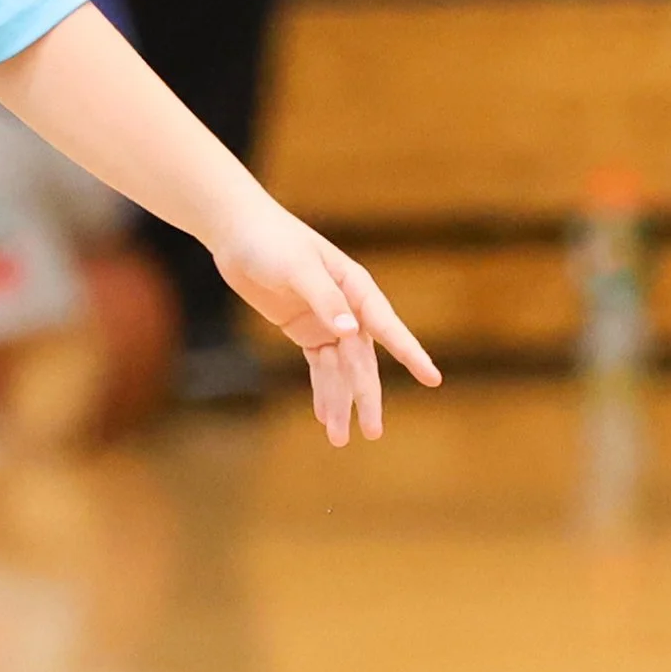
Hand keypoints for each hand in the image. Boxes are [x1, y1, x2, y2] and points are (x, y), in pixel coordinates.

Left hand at [213, 200, 439, 444]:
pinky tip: (326, 416)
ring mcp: (327, 321)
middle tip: (373, 432)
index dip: (409, 353)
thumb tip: (351, 331)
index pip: (387, 327)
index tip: (432, 379)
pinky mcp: (305, 330)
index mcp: (356, 288)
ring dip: (340, 402)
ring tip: (339, 439)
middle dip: (366, 396)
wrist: (238, 232)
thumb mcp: (297, 268)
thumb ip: (324, 298)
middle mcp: (348, 308)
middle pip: (362, 360)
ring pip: (340, 370)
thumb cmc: (271, 241)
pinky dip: (323, 391)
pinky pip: (319, 366)